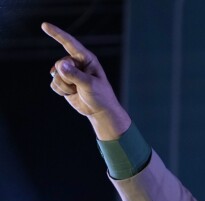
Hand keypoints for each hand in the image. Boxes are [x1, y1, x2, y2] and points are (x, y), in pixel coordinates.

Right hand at [42, 22, 130, 139]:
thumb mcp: (90, 85)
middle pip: (60, 64)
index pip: (70, 44)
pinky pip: (53, 84)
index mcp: (86, 59)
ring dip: (64, 86)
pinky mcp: (64, 82)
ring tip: (77, 90)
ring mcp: (69, 73)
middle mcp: (77, 64)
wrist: (100, 110)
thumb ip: (75, 75)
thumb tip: (60, 65)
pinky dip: (61, 91)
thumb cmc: (100, 96)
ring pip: (55, 75)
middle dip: (67, 77)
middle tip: (79, 86)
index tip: (44, 25)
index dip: (57, 34)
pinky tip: (72, 93)